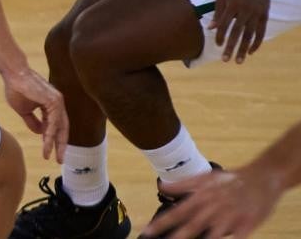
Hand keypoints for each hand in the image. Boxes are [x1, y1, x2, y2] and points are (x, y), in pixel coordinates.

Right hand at [2, 68, 67, 162]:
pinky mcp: (53, 101)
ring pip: (59, 127)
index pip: (56, 126)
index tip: (50, 153)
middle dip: (60, 145)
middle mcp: (57, 104)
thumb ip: (32, 122)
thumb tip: (40, 134)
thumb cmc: (16, 89)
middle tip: (60, 160)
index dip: (53, 140)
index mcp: (51, 105)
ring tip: (51, 155)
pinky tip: (47, 143)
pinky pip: (53, 122)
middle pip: (62, 129)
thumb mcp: (24, 110)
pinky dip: (50, 133)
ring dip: (54, 143)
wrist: (13, 75)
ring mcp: (57, 102)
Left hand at [141, 166, 282, 238]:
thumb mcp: (205, 177)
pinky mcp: (247, 223)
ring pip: (213, 234)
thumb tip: (161, 187)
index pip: (177, 212)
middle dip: (177, 236)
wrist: (262, 177)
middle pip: (192, 225)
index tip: (147, 231)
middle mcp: (213, 208)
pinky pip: (236, 237)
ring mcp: (231, 216)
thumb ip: (183, 185)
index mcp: (202, 197)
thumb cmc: (231, 179)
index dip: (162, 223)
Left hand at [211, 0, 270, 63]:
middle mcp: (245, 10)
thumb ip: (217, 13)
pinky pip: (261, 32)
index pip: (225, 24)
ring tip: (239, 60)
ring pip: (250, 35)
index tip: (218, 45)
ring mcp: (256, 13)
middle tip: (226, 60)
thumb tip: (210, 29)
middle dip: (231, 47)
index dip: (221, 35)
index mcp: (232, 5)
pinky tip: (251, 52)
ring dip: (244, 49)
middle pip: (237, 32)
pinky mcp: (264, 15)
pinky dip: (256, 43)